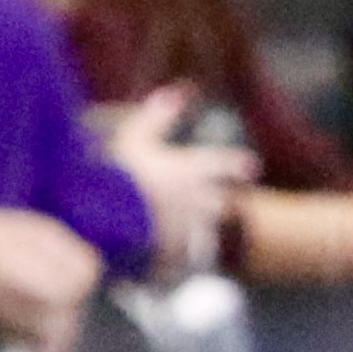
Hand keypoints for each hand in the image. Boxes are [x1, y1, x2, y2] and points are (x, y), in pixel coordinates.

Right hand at [103, 90, 257, 275]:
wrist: (101, 220)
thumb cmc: (115, 174)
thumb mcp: (133, 139)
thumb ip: (156, 116)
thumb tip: (179, 91)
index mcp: (189, 172)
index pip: (224, 166)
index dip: (237, 165)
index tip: (252, 167)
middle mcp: (195, 204)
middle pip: (219, 205)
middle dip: (220, 204)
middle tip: (224, 205)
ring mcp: (186, 233)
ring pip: (204, 235)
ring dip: (200, 233)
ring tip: (195, 237)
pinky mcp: (173, 258)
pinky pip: (183, 260)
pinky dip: (179, 258)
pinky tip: (171, 259)